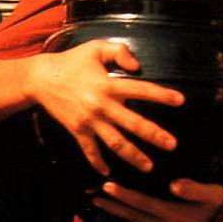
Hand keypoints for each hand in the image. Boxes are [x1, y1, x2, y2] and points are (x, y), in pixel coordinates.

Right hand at [25, 40, 184, 176]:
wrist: (42, 79)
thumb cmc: (73, 60)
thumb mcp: (96, 47)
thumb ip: (119, 51)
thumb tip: (138, 66)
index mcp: (108, 84)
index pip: (141, 89)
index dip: (161, 95)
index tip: (180, 101)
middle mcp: (102, 105)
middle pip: (133, 124)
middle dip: (154, 135)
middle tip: (172, 145)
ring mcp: (89, 121)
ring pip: (115, 143)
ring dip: (133, 156)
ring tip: (149, 166)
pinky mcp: (77, 131)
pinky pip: (90, 151)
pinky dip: (98, 163)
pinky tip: (108, 173)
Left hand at [91, 178, 222, 221]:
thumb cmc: (222, 207)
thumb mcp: (212, 194)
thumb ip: (192, 189)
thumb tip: (173, 184)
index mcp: (175, 217)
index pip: (143, 204)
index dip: (124, 195)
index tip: (107, 186)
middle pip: (135, 216)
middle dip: (113, 205)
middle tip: (93, 196)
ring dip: (120, 211)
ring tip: (103, 201)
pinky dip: (134, 217)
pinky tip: (126, 210)